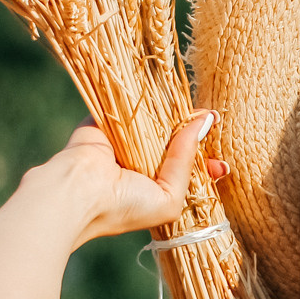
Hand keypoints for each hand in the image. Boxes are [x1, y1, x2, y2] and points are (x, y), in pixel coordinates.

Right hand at [40, 114, 228, 243]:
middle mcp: (141, 162)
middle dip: (196, 133)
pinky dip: (150, 96)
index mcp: (153, 186)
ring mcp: (125, 139)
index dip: (205, 163)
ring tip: (204, 110)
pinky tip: (174, 93)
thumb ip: (187, 162)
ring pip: (157, 120)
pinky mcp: (107, 118)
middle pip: (174, 141)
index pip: (186, 171)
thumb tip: (204, 123)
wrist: (76, 192)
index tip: (222, 162)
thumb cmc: (124, 205)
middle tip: (217, 121)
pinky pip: (133, 102)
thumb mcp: (169, 197)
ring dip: (178, 113)